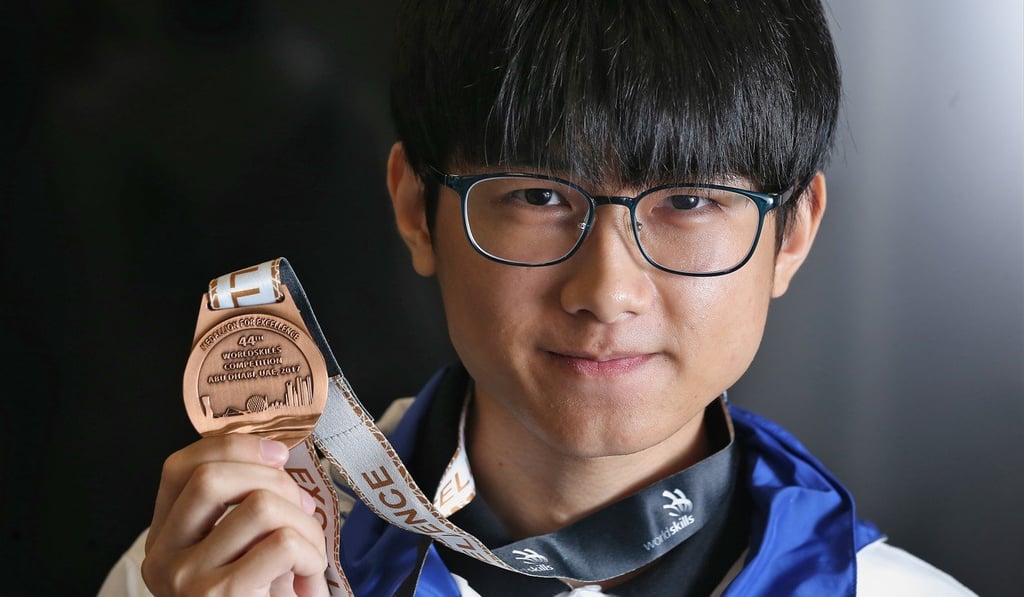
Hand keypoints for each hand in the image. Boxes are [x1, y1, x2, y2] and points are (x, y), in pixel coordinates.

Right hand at [141, 435, 328, 595]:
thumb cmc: (261, 596)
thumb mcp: (240, 547)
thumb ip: (242, 504)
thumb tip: (275, 453)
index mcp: (165, 537)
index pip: (179, 467)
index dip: (232, 446)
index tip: (277, 453)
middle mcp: (164, 558)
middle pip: (213, 478)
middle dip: (275, 481)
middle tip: (303, 508)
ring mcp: (188, 580)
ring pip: (259, 506)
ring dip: (305, 522)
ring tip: (311, 551)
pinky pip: (283, 544)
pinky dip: (312, 553)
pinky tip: (308, 577)